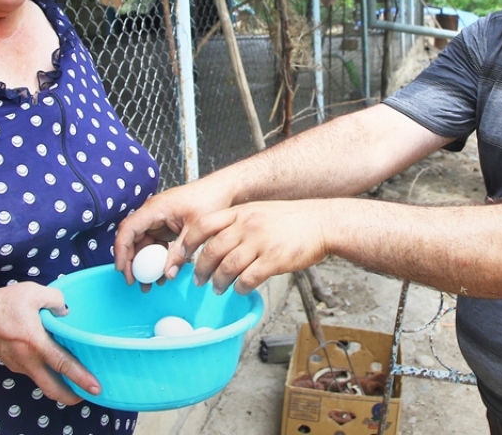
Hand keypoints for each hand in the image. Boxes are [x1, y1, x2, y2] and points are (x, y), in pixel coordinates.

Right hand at [0, 282, 99, 404]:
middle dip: (72, 396)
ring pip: (44, 383)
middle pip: (53, 388)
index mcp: (36, 343)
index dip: (81, 378)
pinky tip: (54, 364)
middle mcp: (28, 360)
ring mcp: (20, 365)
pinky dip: (47, 374)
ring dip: (60, 386)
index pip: (63, 365)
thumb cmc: (1, 305)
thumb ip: (55, 299)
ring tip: (76, 381)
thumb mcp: (31, 292)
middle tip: (89, 394)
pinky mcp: (14, 364)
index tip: (95, 387)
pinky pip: (34, 373)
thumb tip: (66, 311)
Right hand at [114, 181, 233, 284]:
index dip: (121, 250)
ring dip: (144, 264)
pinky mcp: (166, 227)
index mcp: (155, 208)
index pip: (128, 229)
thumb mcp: (194, 229)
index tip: (122, 269)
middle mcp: (152, 213)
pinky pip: (155, 245)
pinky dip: (156, 260)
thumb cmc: (210, 199)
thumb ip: (179, 252)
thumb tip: (167, 274)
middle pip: (132, 239)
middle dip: (131, 262)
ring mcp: (159, 220)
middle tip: (134, 282)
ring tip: (148, 284)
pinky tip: (161, 275)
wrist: (224, 190)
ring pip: (143, 245)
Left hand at [183, 200, 336, 294]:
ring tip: (217, 288)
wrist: (322, 222)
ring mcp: (261, 242)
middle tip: (199, 280)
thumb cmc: (291, 220)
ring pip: (227, 267)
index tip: (179, 257)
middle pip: (212, 250)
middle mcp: (247, 225)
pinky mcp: (275, 259)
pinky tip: (241, 290)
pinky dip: (241, 288)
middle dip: (201, 269)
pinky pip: (249, 279)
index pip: (203, 225)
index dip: (186, 243)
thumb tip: (214, 243)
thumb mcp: (259, 212)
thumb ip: (237, 223)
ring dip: (219, 282)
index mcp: (240, 212)